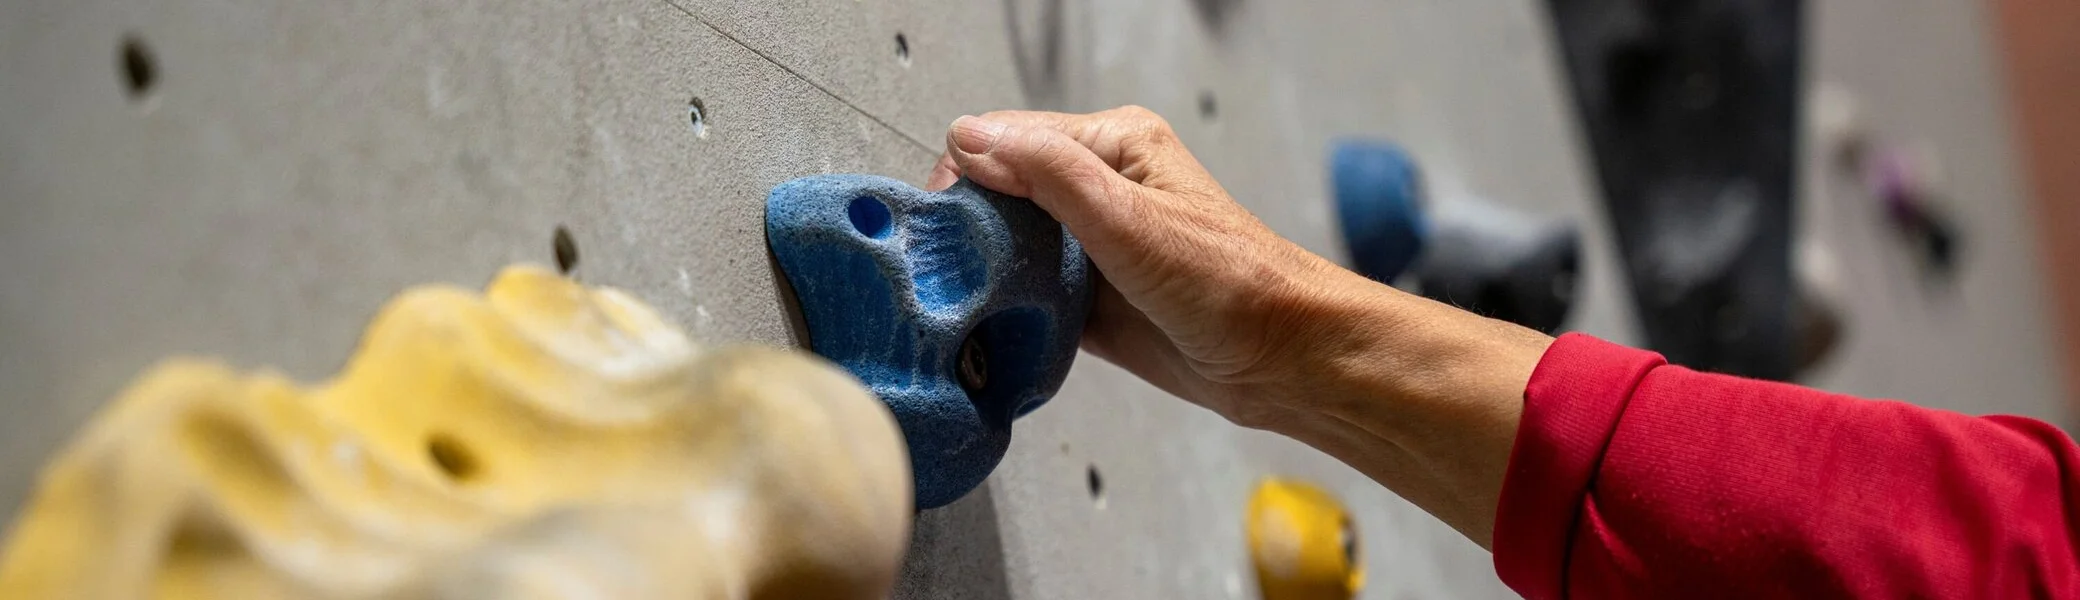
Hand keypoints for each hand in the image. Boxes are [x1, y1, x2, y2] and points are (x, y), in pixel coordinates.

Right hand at [928, 107, 1367, 428]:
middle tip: (952, 265)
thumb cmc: (1234, 283)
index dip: (968, 175)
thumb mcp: (1130, 218)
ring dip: (985, 269)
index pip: (1008, 138)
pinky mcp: (1092, 298)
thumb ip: (1050, 172)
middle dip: (969, 225)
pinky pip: (1029, 294)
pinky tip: (996, 324)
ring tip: (967, 296)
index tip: (947, 220)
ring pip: (1008, 245)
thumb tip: (973, 139)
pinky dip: (1008, 308)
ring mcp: (1094, 244)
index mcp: (1114, 145)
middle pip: (999, 192)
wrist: (1281, 360)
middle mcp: (1100, 188)